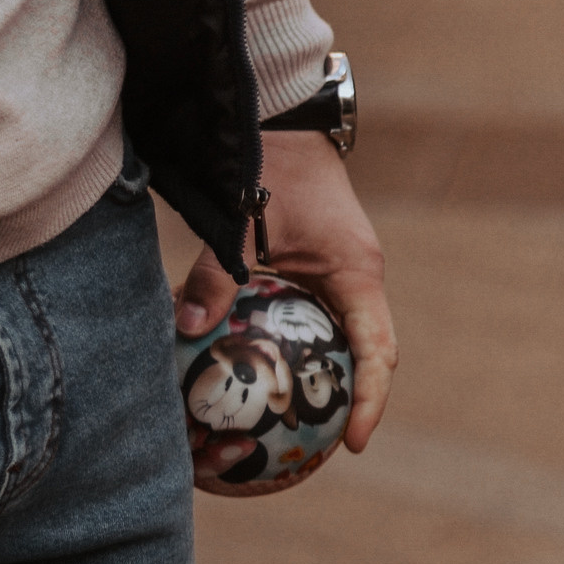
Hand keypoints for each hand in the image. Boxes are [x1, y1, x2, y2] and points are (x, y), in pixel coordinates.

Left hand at [175, 130, 398, 451]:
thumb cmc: (270, 166)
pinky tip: (269, 372)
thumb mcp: (241, 222)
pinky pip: (322, 319)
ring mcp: (344, 272)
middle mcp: (359, 277)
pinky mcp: (323, 265)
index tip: (354, 442)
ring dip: (333, 378)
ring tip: (301, 421)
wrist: (280, 119)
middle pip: (371, 354)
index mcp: (357, 273)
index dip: (371, 402)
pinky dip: (305, 350)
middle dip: (358, 401)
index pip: (377, 353)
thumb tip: (187, 326)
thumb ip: (216, 273)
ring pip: (348, 339)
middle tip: (328, 444)